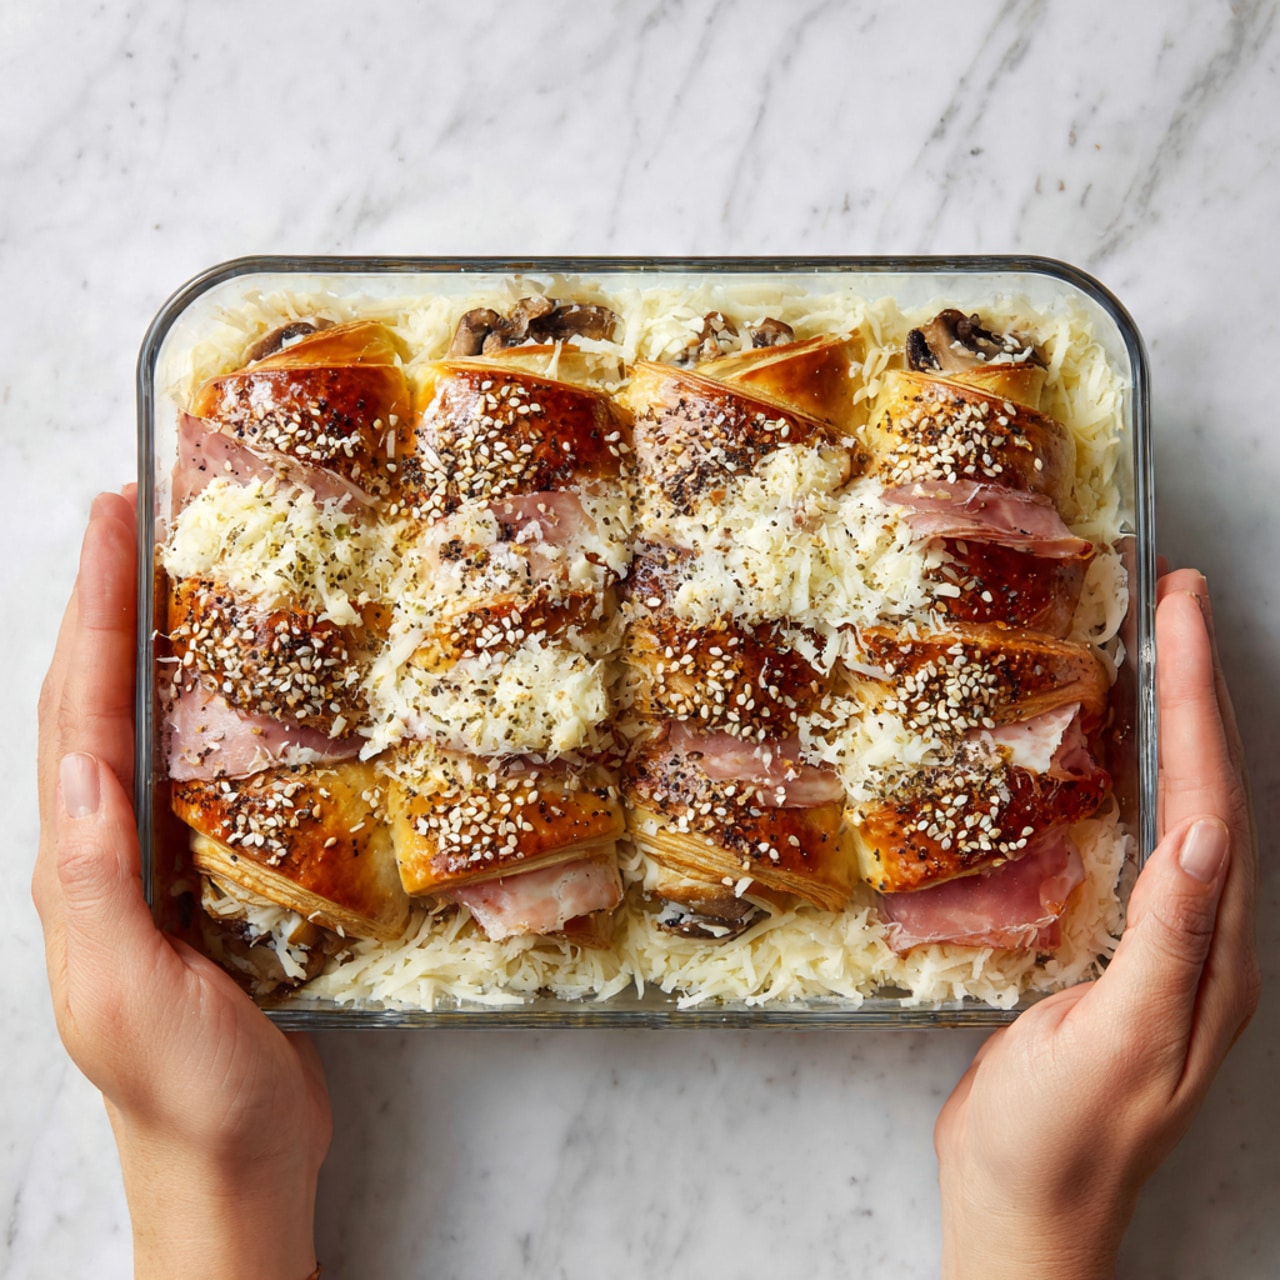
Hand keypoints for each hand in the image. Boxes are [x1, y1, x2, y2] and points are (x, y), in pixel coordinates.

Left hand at [32, 492, 331, 1279]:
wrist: (236, 1169)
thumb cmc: (188, 1094)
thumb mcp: (129, 996)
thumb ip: (95, 886)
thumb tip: (81, 771)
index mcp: (80, 868)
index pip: (79, 712)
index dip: (91, 610)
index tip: (114, 520)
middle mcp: (108, 851)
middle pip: (98, 700)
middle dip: (108, 600)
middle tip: (142, 513)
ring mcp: (159, 864)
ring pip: (146, 728)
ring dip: (151, 641)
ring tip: (185, 570)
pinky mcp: (214, 880)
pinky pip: (201, 773)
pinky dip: (209, 711)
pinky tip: (245, 687)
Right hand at [934, 569, 1259, 1279]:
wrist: (1024, 1209)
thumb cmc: (1061, 1138)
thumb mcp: (1117, 1044)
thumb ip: (1166, 943)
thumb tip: (1207, 837)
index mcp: (1211, 953)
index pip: (1213, 800)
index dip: (1198, 701)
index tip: (1179, 612)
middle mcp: (1199, 936)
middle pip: (1210, 789)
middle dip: (1197, 690)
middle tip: (1174, 601)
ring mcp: (1156, 941)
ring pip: (1176, 806)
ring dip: (1171, 724)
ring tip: (1153, 649)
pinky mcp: (1108, 947)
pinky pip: (1131, 839)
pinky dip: (1129, 779)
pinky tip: (1106, 754)